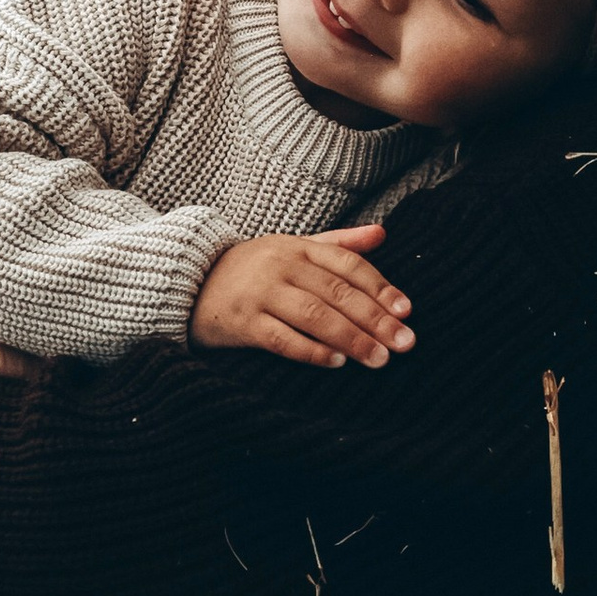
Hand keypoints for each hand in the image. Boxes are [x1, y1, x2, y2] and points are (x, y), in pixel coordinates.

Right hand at [191, 224, 412, 369]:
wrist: (189, 282)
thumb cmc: (253, 268)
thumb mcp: (293, 247)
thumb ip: (339, 243)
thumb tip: (383, 233)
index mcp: (298, 246)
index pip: (347, 265)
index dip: (380, 287)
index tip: (407, 310)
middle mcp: (281, 266)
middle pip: (337, 292)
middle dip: (375, 319)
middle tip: (405, 342)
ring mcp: (259, 293)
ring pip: (314, 315)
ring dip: (351, 338)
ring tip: (380, 358)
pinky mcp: (240, 321)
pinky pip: (281, 338)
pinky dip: (310, 350)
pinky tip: (336, 362)